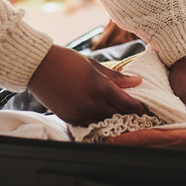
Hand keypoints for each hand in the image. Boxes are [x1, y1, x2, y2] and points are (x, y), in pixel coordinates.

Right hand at [28, 45, 148, 125]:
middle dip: (130, 115)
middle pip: (119, 115)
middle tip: (139, 115)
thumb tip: (137, 81)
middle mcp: (92, 103)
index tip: (147, 109)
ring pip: (105, 122)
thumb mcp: (94, 65)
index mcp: (101, 88)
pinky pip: (89, 124)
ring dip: (114, 119)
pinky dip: (98, 121)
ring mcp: (80, 113)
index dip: (140, 108)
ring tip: (122, 117)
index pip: (128, 104)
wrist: (38, 66)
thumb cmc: (67, 61)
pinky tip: (102, 116)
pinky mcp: (70, 118)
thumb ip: (117, 77)